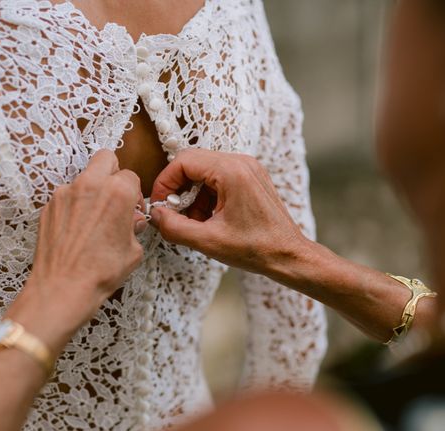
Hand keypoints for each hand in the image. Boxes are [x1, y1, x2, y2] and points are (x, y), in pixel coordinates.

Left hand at [10, 150, 144, 353]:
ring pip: (83, 178)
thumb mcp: (133, 251)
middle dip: (113, 172)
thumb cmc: (100, 272)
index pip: (131, 176)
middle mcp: (90, 185)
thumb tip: (131, 221)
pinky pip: (66, 197)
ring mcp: (65, 193)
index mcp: (117, 192)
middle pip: (105, 158)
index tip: (132, 210)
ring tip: (93, 221)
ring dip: (91, 192)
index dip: (134, 194)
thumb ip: (134, 228)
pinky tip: (76, 232)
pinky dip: (73, 208)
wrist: (64, 288)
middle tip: (114, 197)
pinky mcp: (49, 206)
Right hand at [150, 149, 307, 274]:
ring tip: (195, 222)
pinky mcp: (251, 178)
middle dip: (178, 189)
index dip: (165, 182)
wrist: (289, 255)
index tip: (159, 204)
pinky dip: (207, 196)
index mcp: (232, 171)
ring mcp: (248, 168)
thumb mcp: (208, 241)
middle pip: (193, 163)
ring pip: (205, 172)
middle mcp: (241, 162)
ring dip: (193, 195)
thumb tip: (155, 215)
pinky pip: (219, 178)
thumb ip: (174, 227)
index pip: (183, 161)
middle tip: (174, 214)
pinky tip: (209, 220)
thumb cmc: (256, 249)